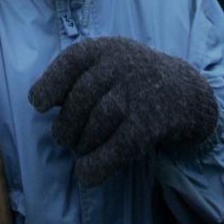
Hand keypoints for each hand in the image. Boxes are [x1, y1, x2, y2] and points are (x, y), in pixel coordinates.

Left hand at [28, 36, 217, 186]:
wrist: (183, 90)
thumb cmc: (129, 77)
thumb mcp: (105, 61)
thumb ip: (76, 74)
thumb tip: (39, 100)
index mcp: (104, 48)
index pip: (70, 61)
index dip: (50, 84)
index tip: (39, 105)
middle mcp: (120, 66)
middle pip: (81, 98)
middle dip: (66, 125)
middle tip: (63, 137)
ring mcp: (137, 93)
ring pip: (98, 122)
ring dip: (81, 144)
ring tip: (78, 149)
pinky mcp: (150, 123)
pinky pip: (119, 146)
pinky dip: (99, 164)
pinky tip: (85, 174)